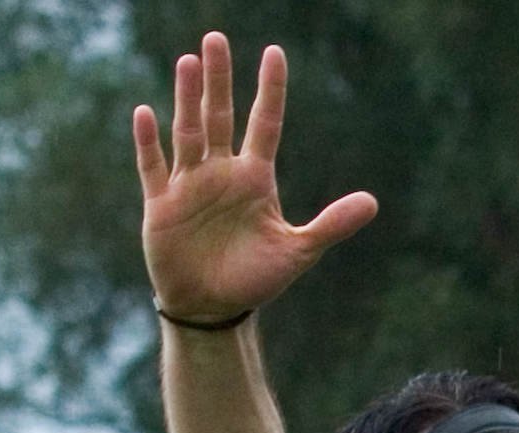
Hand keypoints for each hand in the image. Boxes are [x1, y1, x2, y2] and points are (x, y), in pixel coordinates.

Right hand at [133, 32, 377, 322]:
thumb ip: (331, 224)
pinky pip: (153, 168)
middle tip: (216, 38)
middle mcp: (221, 173)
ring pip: (188, 133)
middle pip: (220, 117)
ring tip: (189, 62)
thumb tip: (373, 202)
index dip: (270, 90)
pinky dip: (149, 143)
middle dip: (219, 80)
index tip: (274, 52)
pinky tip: (145, 113)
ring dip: (187, 99)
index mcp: (255, 178)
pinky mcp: (162, 205)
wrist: (214, 307)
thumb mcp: (298, 251)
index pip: (264, 124)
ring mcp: (190, 185)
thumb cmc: (255, 279)